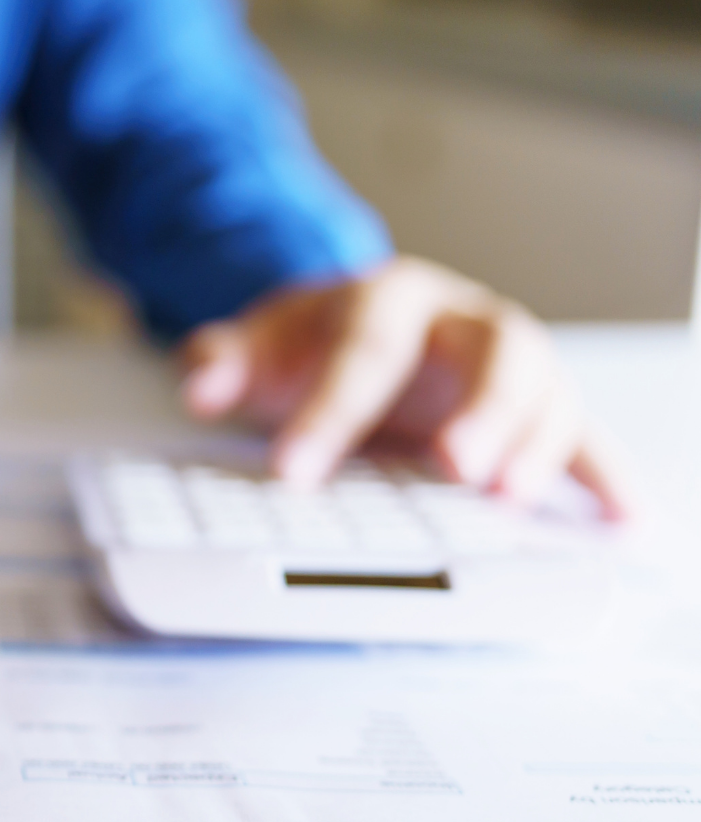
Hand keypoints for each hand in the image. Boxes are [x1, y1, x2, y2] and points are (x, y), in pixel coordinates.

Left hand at [179, 256, 632, 517]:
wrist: (357, 324)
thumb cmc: (314, 341)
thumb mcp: (261, 342)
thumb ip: (223, 360)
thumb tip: (199, 384)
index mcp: (389, 298)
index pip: (363, 352)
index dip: (328, 411)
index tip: (292, 470)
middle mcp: (464, 322)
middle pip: (494, 352)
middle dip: (480, 408)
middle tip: (454, 467)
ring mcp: (512, 364)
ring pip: (548, 392)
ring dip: (538, 446)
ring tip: (511, 501)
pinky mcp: (540, 409)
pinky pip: (587, 437)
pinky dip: (608, 479)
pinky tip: (623, 523)